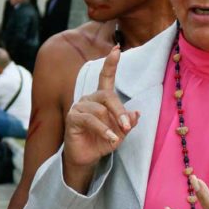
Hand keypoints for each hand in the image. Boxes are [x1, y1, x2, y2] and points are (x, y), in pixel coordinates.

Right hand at [62, 46, 138, 189]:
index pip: (105, 77)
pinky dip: (103, 131)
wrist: (86, 158)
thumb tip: (136, 113)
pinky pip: (91, 120)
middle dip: (119, 111)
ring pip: (99, 110)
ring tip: (117, 138)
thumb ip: (128, 122)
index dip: (111, 63)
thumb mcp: (120, 133)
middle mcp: (89, 98)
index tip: (117, 49)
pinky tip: (110, 139)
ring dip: (111, 125)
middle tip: (127, 125)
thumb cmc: (102, 142)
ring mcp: (79, 106)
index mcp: (101, 99)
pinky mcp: (72, 117)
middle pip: (107, 96)